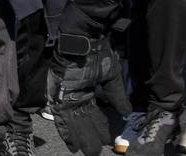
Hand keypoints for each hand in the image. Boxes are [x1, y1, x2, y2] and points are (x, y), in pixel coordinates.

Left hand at [52, 35, 130, 155]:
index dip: (97, 129)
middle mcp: (76, 95)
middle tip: (93, 153)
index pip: (92, 114)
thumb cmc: (98, 55)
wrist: (83, 41)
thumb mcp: (111, 78)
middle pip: (82, 121)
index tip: (104, 142)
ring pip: (72, 122)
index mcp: (87, 90)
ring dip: (78, 137)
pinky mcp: (59, 93)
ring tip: (85, 152)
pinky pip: (61, 116)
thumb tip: (126, 113)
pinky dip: (65, 129)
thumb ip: (116, 96)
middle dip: (88, 138)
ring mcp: (66, 94)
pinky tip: (71, 141)